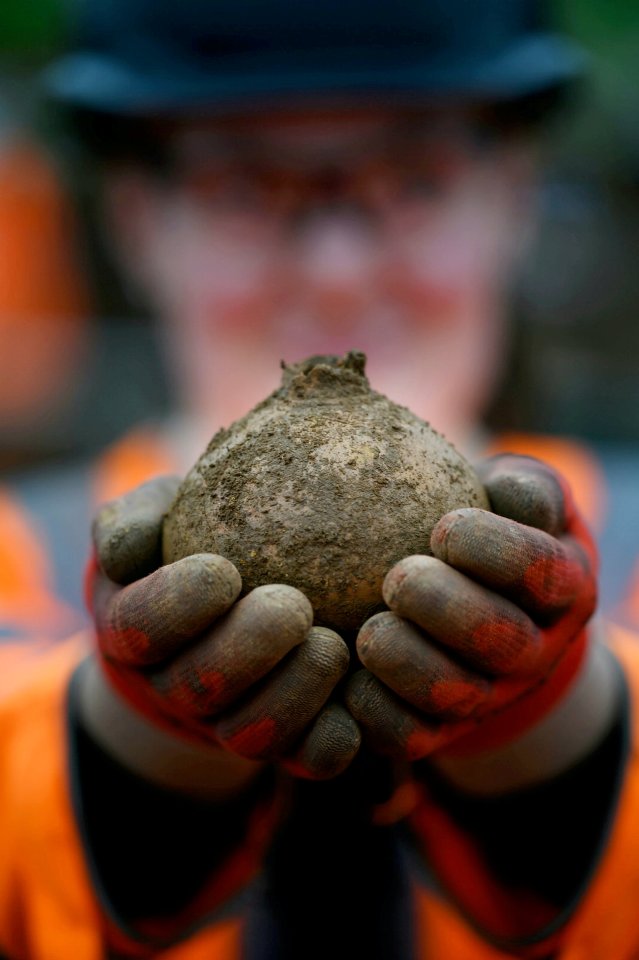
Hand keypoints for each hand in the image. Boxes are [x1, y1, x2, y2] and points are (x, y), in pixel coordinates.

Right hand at [86, 476, 359, 779]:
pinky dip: (332, 737)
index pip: (139, 628)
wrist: (226, 601)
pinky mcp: (285, 742)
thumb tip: (126, 550)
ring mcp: (228, 721)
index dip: (176, 607)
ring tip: (330, 644)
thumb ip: (131, 525)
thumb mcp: (153, 517)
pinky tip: (359, 694)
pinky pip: (306, 758)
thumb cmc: (186, 539)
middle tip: (292, 606)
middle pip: (199, 688)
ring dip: (293, 693)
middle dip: (246, 650)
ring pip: (251, 733)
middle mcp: (174, 686)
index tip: (223, 571)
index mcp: (134, 630)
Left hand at [345, 454, 597, 763]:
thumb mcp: (517, 492)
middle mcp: (533, 650)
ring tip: (370, 629)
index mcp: (561, 587)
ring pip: (456, 697)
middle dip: (447, 610)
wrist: (475, 594)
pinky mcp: (439, 729)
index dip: (496, 553)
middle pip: (501, 642)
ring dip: (408, 664)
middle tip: (399, 579)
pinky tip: (346, 675)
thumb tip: (503, 488)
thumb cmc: (490, 521)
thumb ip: (523, 487)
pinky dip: (374, 711)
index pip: (541, 572)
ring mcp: (488, 696)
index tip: (446, 529)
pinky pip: (409, 737)